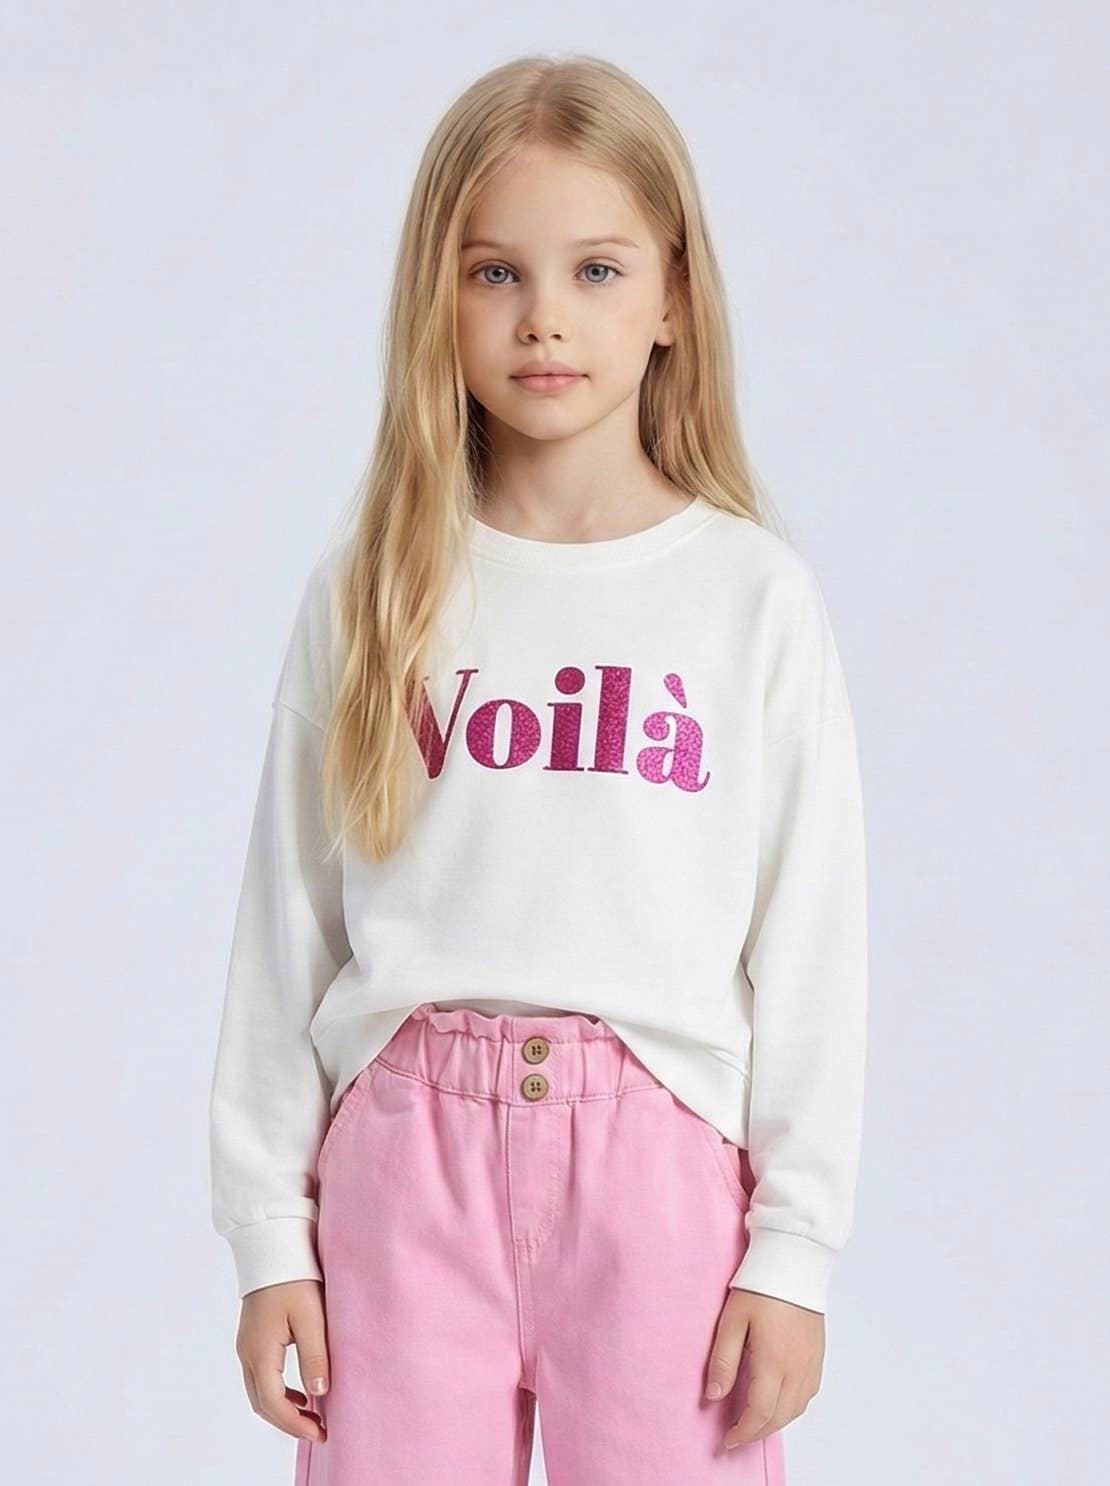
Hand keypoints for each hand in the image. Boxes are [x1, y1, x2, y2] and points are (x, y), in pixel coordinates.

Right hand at [235, 1279, 329, 1443]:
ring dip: (282, 1409)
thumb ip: (315, 1356)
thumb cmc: (294, 1277)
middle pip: (262, 1404)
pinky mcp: (252, 1337)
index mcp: (260, 1352)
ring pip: (258, 1393)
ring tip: (311, 1415)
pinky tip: (299, 1392)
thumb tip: (319, 1394)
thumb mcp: (311, 1317)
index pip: (274, 1404)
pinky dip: (277, 1392)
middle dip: (288, 1423)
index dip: (296, 1425)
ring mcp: (246, 1345)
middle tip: (318, 1430)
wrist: (273, 1246)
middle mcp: (247, 1353)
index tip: (321, 1433)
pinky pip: (260, 1377)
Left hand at [705, 1287, 823, 1447]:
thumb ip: (723, 1360)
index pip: (760, 1413)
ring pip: (796, 1409)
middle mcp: (797, 1368)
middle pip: (780, 1417)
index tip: (727, 1440)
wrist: (794, 1261)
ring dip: (775, 1422)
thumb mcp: (732, 1320)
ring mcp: (811, 1363)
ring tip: (755, 1423)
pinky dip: (792, 1408)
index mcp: (773, 1361)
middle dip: (758, 1432)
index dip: (743, 1432)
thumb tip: (714, 1396)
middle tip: (738, 1436)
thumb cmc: (759, 1287)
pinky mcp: (818, 1355)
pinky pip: (808, 1394)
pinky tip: (779, 1402)